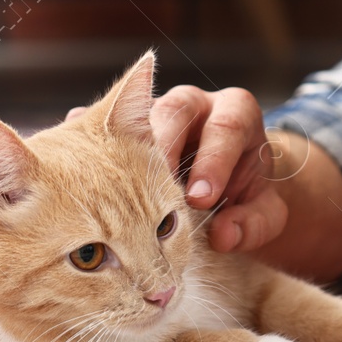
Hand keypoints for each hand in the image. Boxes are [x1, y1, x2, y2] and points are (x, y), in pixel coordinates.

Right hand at [68, 85, 287, 253]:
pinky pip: (103, 126)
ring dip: (122, 150)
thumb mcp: (264, 213)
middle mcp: (194, 105)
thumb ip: (253, 224)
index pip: (226, 128)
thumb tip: (224, 236)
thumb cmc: (248, 198)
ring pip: (136, 117)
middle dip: (164, 150)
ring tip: (111, 185)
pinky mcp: (125, 128)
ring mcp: (156, 113)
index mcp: (235, 114)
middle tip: (153, 191)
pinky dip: (92, 142)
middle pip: (175, 110)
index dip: (213, 162)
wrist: (229, 192)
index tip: (200, 198)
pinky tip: (76, 162)